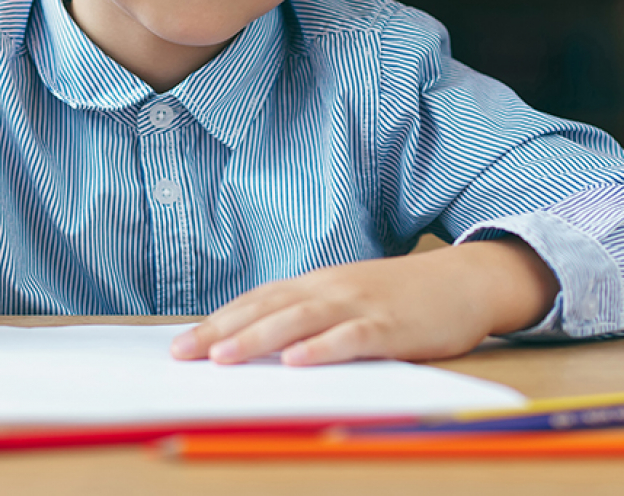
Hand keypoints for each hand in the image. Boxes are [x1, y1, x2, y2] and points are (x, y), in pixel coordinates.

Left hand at [171, 238, 558, 366]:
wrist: (462, 280)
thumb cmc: (399, 297)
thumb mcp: (347, 301)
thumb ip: (311, 318)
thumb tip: (264, 346)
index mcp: (315, 285)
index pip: (255, 301)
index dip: (217, 322)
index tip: (181, 344)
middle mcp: (328, 289)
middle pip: (265, 308)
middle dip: (220, 331)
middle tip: (182, 354)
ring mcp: (358, 304)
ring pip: (298, 320)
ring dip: (257, 338)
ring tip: (222, 358)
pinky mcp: (389, 324)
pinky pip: (350, 338)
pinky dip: (322, 349)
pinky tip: (296, 363)